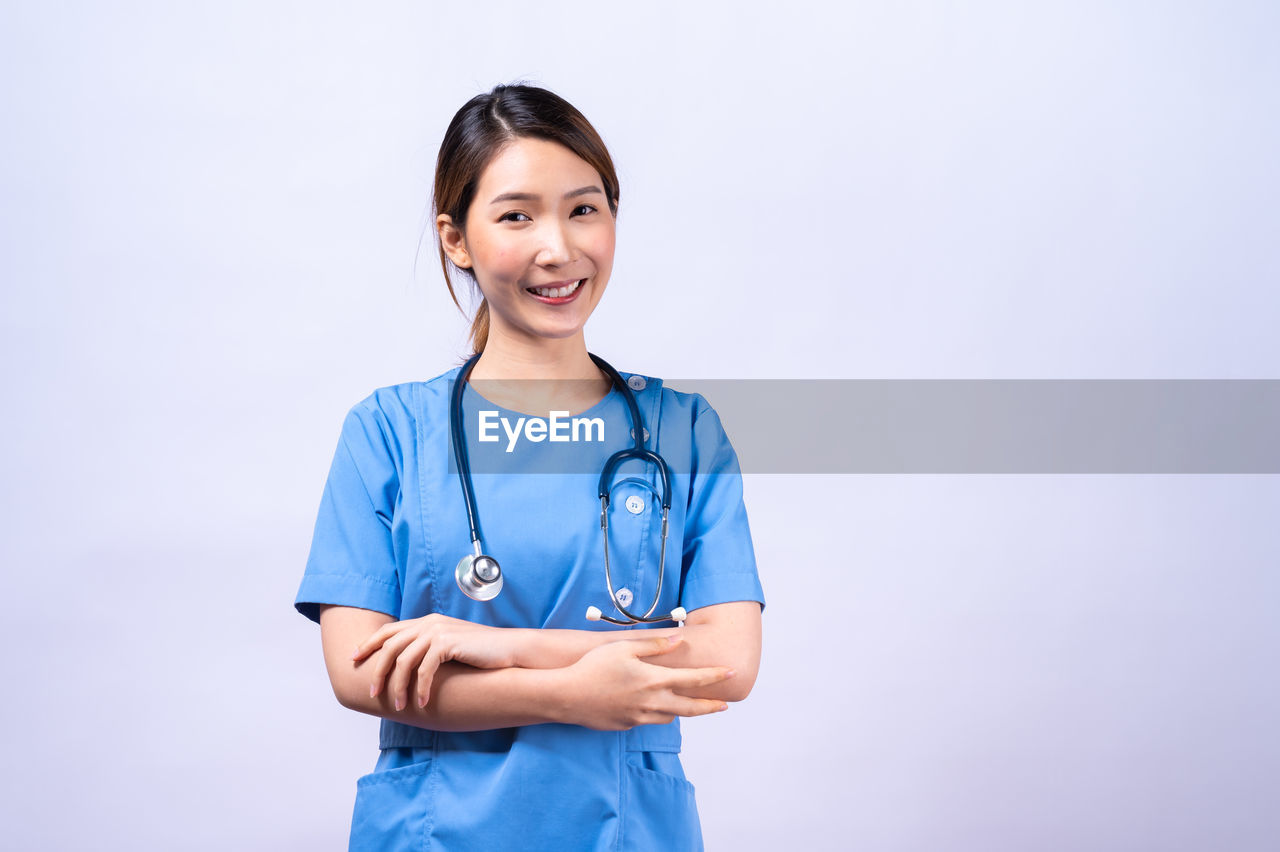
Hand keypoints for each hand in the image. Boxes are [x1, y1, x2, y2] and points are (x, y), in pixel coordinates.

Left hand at [351, 614, 523, 710]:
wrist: (510, 649)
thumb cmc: (481, 652)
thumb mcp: (450, 645)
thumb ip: (428, 648)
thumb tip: (406, 665)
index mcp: (427, 621)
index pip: (389, 631)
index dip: (369, 644)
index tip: (354, 660)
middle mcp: (429, 623)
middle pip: (390, 646)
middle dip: (377, 671)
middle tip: (373, 693)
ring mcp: (439, 631)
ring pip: (404, 660)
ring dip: (397, 686)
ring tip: (397, 705)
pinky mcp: (449, 643)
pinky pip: (425, 669)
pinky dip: (420, 688)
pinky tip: (423, 703)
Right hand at [559, 635, 735, 730]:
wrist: (567, 697)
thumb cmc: (593, 667)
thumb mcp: (624, 648)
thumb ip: (654, 645)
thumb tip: (679, 640)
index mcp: (654, 680)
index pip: (693, 680)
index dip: (714, 677)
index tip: (731, 673)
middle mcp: (652, 702)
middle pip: (690, 708)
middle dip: (709, 706)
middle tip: (724, 705)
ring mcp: (639, 717)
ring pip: (670, 716)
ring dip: (682, 711)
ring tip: (688, 703)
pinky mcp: (627, 726)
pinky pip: (649, 720)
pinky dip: (658, 713)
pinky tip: (654, 706)